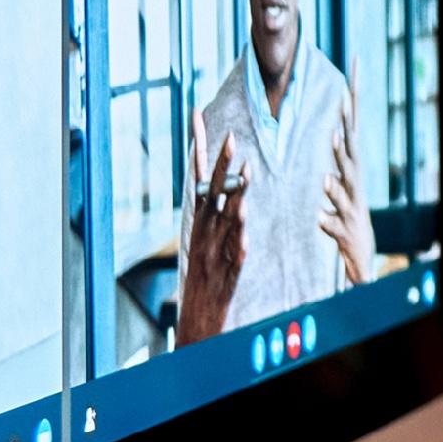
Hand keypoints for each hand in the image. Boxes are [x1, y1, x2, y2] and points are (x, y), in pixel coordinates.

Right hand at [176, 135, 246, 342]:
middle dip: (221, 165)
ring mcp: (215, 254)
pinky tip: (243, 228)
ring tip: (245, 174)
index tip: (197, 117)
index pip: (198, 179)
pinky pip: (235, 255)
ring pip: (226, 221)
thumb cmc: (204, 284)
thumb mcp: (206, 246)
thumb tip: (235, 193)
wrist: (196, 325)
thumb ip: (219, 219)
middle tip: (230, 137)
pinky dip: (238, 240)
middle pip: (213, 194)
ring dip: (235, 197)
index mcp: (199, 225)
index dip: (199, 148)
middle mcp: (204, 235)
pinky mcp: (227, 276)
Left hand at [318, 121, 375, 287]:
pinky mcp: (342, 230)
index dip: (350, 109)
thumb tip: (337, 125)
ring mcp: (349, 208)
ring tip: (325, 179)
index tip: (350, 81)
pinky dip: (326, 222)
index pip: (352, 133)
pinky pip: (331, 226)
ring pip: (341, 196)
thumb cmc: (349, 205)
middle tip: (337, 128)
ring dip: (334, 187)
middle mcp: (354, 185)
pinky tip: (319, 218)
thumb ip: (342, 153)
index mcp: (352, 168)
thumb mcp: (346, 177)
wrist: (361, 247)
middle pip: (350, 161)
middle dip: (343, 145)